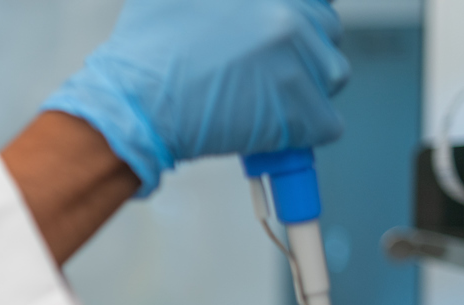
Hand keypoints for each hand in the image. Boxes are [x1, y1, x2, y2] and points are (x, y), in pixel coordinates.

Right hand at [42, 0, 348, 195]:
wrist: (132, 106)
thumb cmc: (143, 55)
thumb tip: (233, 6)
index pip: (315, 0)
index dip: (296, 17)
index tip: (277, 39)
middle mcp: (288, 15)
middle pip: (326, 31)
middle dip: (301, 52)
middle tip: (260, 74)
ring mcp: (297, 62)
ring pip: (332, 76)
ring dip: (304, 91)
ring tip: (263, 102)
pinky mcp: (298, 110)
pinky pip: (327, 124)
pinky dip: (302, 132)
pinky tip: (269, 131)